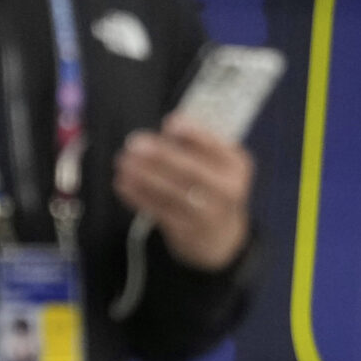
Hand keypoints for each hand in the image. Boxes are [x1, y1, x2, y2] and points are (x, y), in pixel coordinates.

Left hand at [112, 115, 253, 271]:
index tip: (170, 122)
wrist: (222, 237)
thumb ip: (199, 146)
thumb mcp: (220, 164)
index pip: (216, 146)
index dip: (193, 133)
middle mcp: (226, 190)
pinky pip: (158, 210)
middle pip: (191, 170)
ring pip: (171, 191)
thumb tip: (169, 127)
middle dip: (160, 155)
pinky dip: (138, 196)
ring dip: (143, 175)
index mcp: (237, 166)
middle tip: (134, 144)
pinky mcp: (186, 231)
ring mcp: (206, 213)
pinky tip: (124, 183)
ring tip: (123, 162)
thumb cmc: (215, 188)